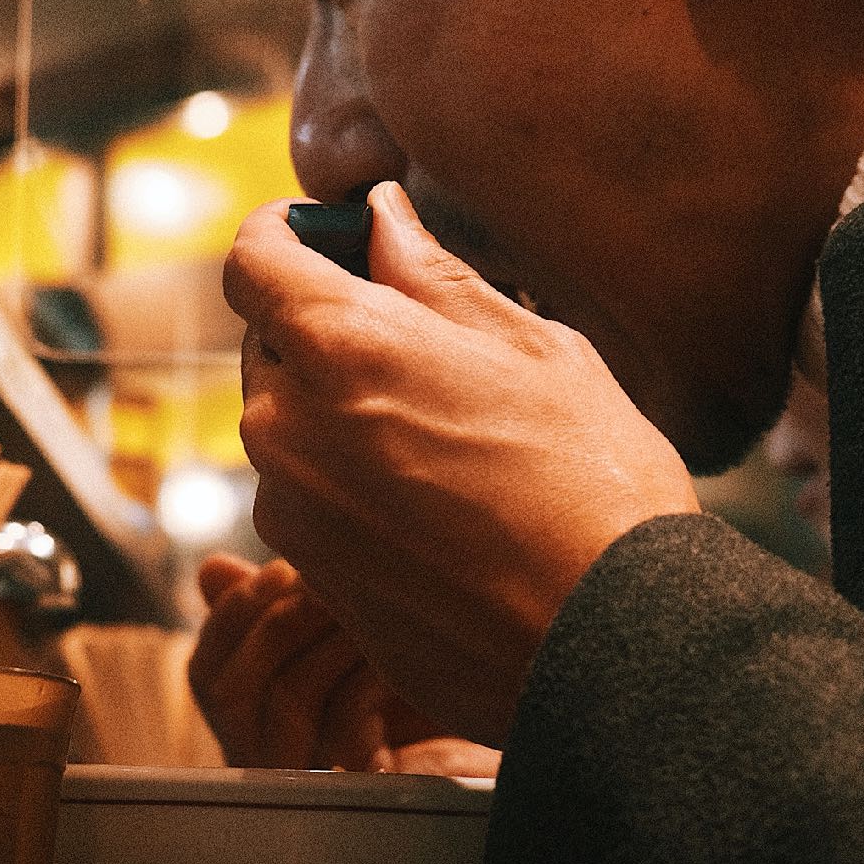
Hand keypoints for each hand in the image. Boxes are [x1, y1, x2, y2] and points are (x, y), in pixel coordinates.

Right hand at [187, 554, 501, 774]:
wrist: (522, 711)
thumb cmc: (436, 666)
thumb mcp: (350, 624)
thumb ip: (284, 604)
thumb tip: (210, 572)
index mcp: (264, 721)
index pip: (207, 675)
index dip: (231, 618)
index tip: (280, 569)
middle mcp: (282, 760)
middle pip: (232, 688)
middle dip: (280, 619)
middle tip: (329, 578)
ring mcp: (325, 782)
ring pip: (287, 701)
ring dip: (328, 636)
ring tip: (370, 606)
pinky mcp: (374, 796)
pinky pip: (344, 731)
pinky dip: (368, 676)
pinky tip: (402, 657)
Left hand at [226, 182, 699, 745]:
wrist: (610, 645)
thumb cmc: (592, 488)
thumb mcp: (534, 350)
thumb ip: (436, 277)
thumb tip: (382, 219)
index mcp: (340, 346)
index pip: (253, 260)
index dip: (285, 235)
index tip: (326, 237)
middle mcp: (288, 427)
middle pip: (271, 347)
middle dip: (328, 333)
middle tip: (423, 348)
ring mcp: (290, 511)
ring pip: (290, 430)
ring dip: (341, 417)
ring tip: (449, 442)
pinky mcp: (308, 576)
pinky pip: (310, 503)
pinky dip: (352, 488)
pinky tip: (440, 508)